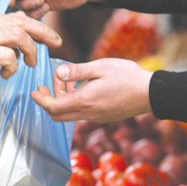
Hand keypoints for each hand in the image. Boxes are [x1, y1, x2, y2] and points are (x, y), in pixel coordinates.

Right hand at [0, 9, 61, 78]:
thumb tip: (8, 45)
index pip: (17, 16)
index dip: (34, 25)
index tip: (44, 35)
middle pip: (25, 22)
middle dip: (44, 32)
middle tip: (57, 42)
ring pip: (21, 37)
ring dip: (30, 52)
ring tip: (30, 64)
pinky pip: (9, 57)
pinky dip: (12, 66)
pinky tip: (6, 74)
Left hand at [32, 58, 153, 122]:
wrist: (151, 94)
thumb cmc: (128, 77)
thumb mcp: (100, 67)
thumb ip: (77, 71)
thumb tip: (58, 73)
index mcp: (84, 101)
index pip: (53, 107)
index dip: (41, 100)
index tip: (35, 91)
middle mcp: (88, 113)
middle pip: (58, 116)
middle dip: (49, 101)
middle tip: (48, 85)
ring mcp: (96, 117)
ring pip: (70, 114)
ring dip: (63, 100)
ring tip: (69, 81)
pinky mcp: (103, 117)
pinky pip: (82, 113)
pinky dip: (75, 102)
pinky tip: (83, 88)